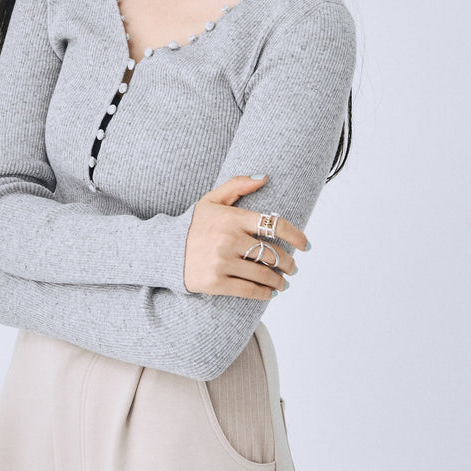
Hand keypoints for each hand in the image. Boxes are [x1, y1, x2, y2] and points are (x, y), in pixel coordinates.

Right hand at [183, 175, 308, 298]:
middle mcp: (229, 239)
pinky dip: (264, 293)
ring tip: (284, 282)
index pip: (274, 225)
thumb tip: (264, 177)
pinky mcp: (216, 283)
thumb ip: (238, 185)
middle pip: (272, 253)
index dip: (295, 235)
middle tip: (293, 267)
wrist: (165, 251)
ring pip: (263, 274)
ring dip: (279, 280)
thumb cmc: (194, 225)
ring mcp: (222, 262)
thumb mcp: (211, 200)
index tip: (305, 244)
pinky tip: (270, 292)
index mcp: (232, 218)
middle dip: (288, 263)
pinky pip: (248, 290)